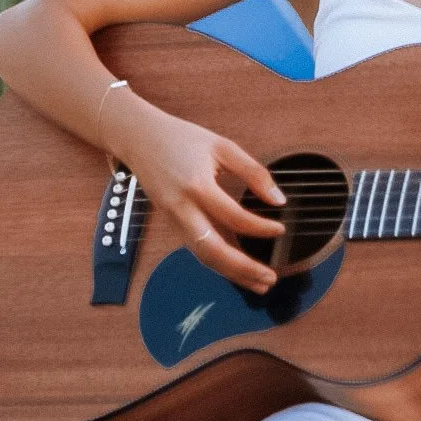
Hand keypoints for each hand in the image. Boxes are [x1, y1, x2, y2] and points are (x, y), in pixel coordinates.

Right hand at [107, 95, 284, 294]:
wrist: (139, 138)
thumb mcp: (222, 146)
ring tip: (258, 282)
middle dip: (243, 269)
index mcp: (197, 185)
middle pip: (213, 250)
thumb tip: (278, 199)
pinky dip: (217, 262)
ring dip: (231, 273)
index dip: (260, 228)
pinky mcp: (172, 223)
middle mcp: (182, 208)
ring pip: (203, 256)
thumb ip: (253, 171)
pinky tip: (236, 267)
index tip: (281, 230)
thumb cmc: (181, 138)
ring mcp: (174, 219)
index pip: (234, 217)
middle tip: (270, 278)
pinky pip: (196, 248)